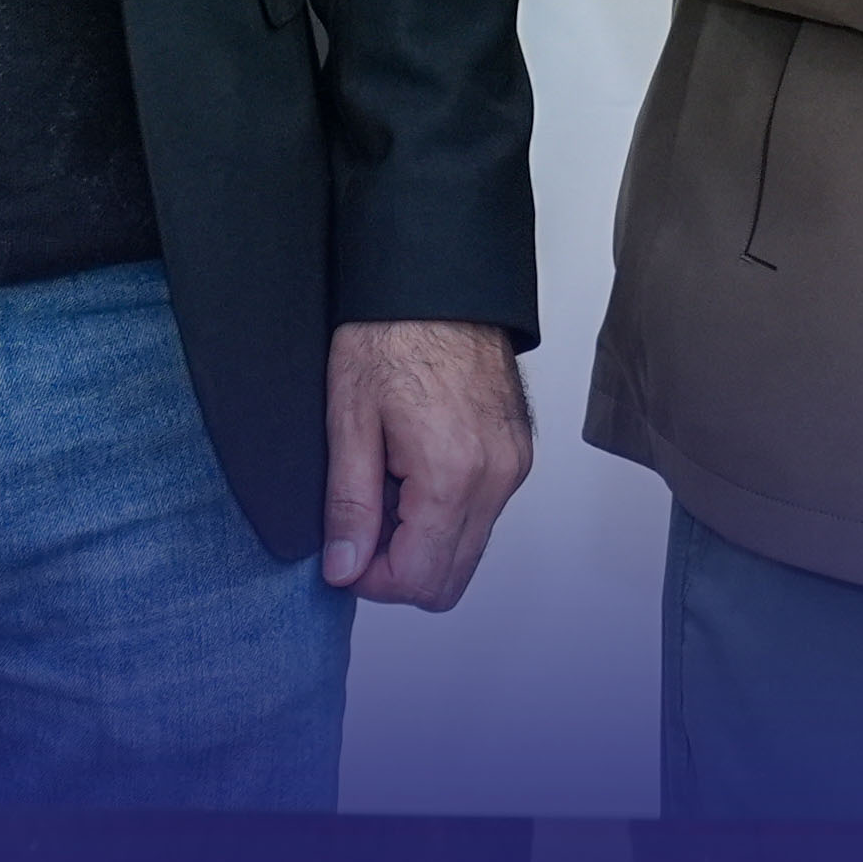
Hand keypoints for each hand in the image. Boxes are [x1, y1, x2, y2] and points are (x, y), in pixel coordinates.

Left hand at [321, 319, 532, 606]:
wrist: (440, 282)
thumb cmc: (391, 336)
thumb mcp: (349, 421)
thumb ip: (349, 505)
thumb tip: (344, 568)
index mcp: (451, 474)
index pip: (419, 580)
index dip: (370, 580)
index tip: (344, 551)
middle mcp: (496, 478)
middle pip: (450, 580)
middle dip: (399, 570)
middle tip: (362, 527)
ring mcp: (514, 466)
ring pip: (469, 550)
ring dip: (424, 542)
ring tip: (388, 486)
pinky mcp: (518, 454)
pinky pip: (483, 515)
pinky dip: (447, 514)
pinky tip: (415, 471)